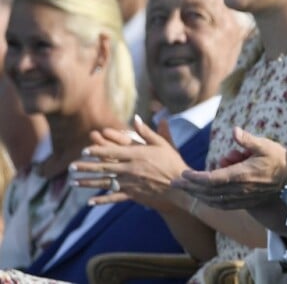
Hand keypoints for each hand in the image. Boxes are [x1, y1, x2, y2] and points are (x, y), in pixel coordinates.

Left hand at [70, 116, 189, 210]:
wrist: (179, 185)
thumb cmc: (173, 162)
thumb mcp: (162, 143)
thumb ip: (147, 131)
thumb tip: (136, 118)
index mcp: (137, 154)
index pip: (112, 151)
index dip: (97, 150)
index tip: (84, 150)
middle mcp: (130, 169)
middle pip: (104, 167)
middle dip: (86, 166)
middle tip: (71, 166)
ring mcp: (130, 183)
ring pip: (105, 182)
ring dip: (88, 182)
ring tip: (73, 182)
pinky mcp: (133, 195)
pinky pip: (114, 197)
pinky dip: (101, 200)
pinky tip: (89, 202)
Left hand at [172, 126, 286, 209]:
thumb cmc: (279, 161)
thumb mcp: (266, 145)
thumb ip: (248, 140)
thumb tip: (234, 130)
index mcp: (241, 175)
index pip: (212, 179)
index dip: (196, 178)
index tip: (183, 174)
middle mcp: (238, 190)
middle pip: (208, 191)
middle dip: (190, 187)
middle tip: (174, 182)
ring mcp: (241, 198)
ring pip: (213, 200)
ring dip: (197, 194)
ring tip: (185, 188)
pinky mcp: (244, 202)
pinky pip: (222, 204)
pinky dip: (209, 201)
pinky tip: (203, 197)